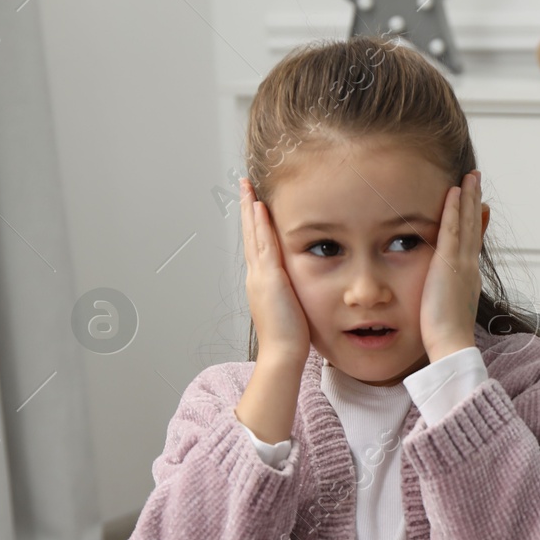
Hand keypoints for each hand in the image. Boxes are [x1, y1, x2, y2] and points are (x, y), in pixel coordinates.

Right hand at [240, 177, 311, 368]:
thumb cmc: (289, 337)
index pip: (256, 246)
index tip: (253, 205)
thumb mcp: (289, 308)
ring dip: (251, 210)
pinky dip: (261, 226)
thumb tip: (295, 289)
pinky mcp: (270, 278)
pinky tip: (261, 208)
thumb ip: (289, 294)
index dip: (254, 225)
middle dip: (247, 209)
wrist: (282, 352)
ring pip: (254, 235)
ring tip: (248, 188)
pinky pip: (264, 245)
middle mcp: (256, 276)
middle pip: (250, 235)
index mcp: (261, 282)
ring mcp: (260, 276)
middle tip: (244, 186)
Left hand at [419, 169, 483, 359]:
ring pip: (466, 223)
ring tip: (470, 176)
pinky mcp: (450, 263)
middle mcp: (470, 267)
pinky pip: (452, 229)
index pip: (472, 243)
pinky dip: (454, 209)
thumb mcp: (449, 311)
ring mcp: (462, 263)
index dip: (474, 222)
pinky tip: (454, 191)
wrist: (452, 344)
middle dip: (474, 202)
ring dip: (468, 197)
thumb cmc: (446, 337)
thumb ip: (448, 298)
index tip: (477, 205)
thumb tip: (449, 294)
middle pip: (473, 227)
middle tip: (476, 179)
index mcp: (468, 278)